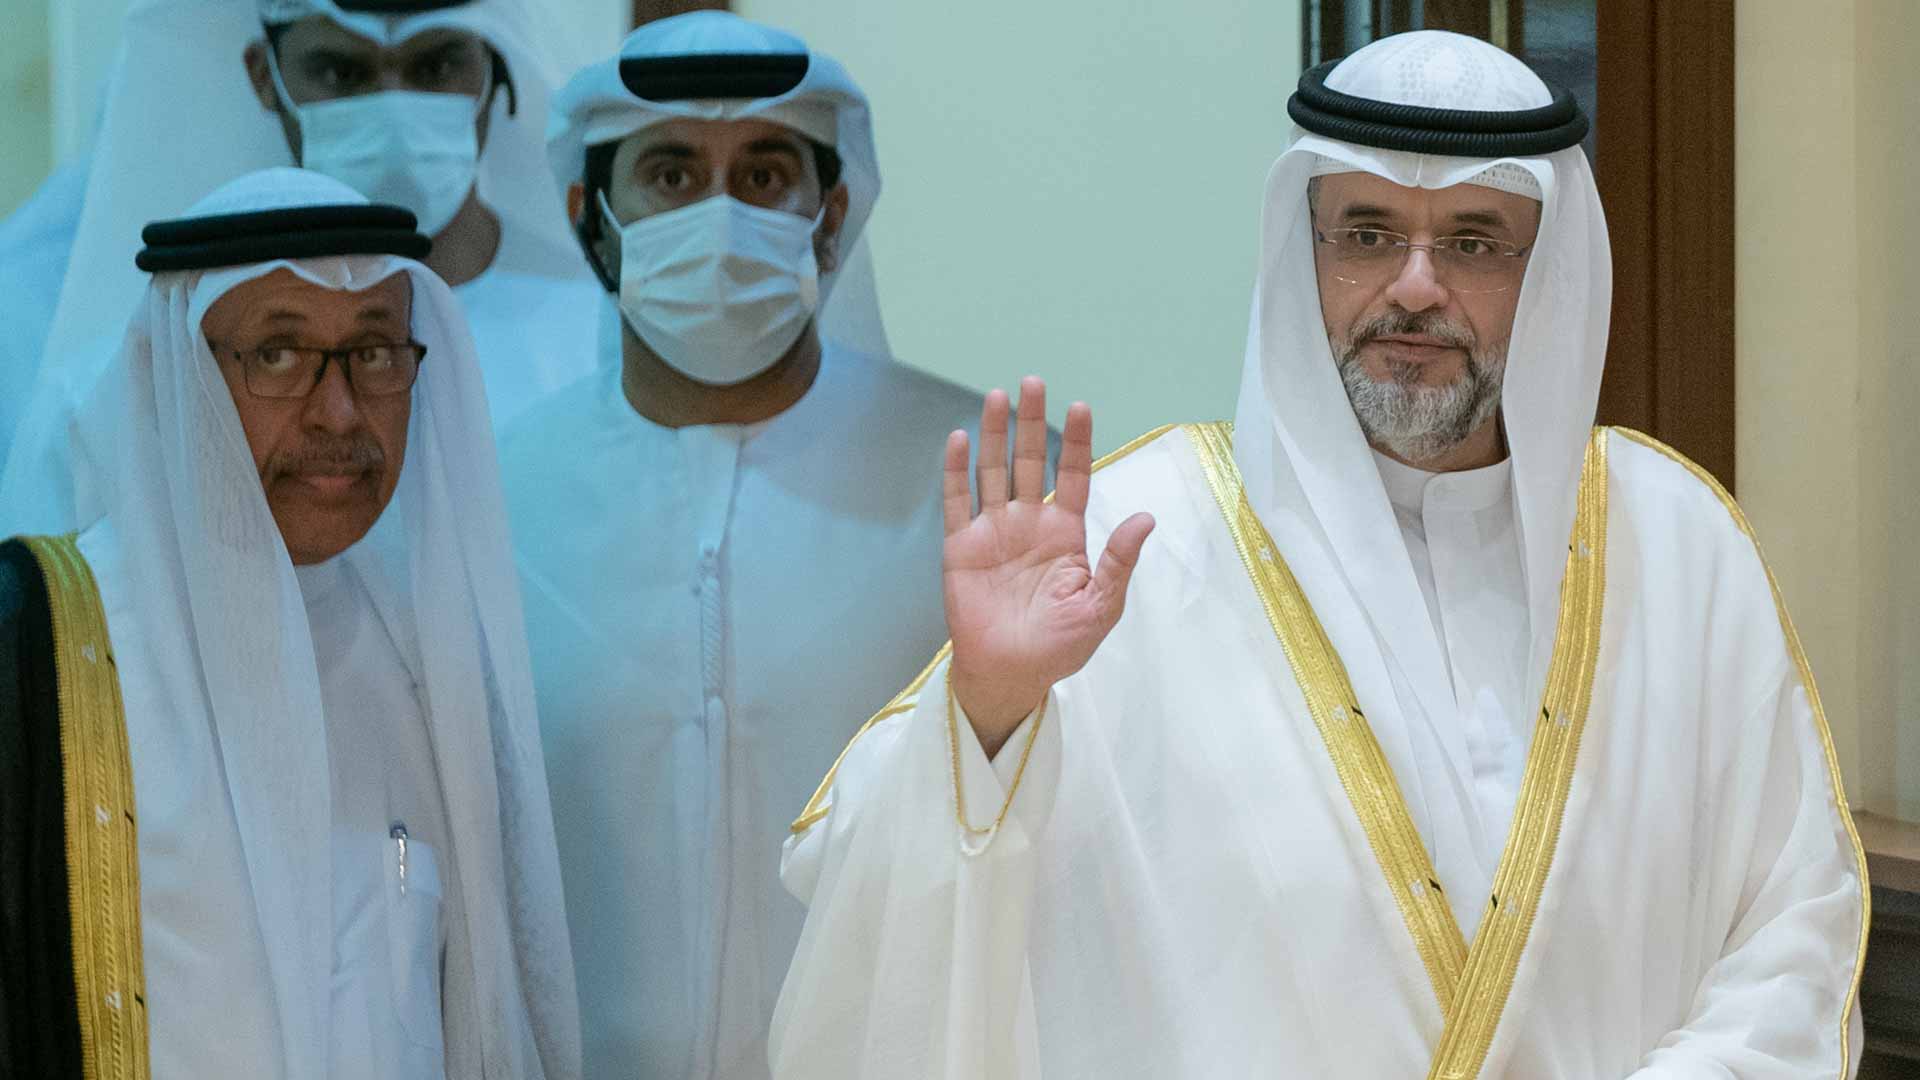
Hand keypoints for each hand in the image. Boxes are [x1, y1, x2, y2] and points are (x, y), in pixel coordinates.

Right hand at [942, 378, 1154, 756]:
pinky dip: (956, 470)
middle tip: (1033, 382)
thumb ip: (1119, 561)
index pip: (1072, 476)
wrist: (1011, 675)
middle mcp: (1029, 523)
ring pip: (994, 471)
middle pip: (1031, 461)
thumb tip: (1146, 517)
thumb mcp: (1101, 606)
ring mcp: (994, 532)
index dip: (1076, 442)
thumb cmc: (1060, 646)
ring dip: (994, 435)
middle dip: (1032, 422)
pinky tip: (958, 439)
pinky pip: (957, 501)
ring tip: (997, 397)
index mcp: (1065, 534)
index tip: (1080, 406)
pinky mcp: (961, 547)